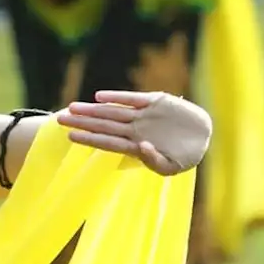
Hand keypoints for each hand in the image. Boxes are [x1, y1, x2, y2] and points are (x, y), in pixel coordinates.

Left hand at [56, 91, 210, 175]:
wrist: (205, 136)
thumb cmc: (184, 156)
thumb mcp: (171, 166)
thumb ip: (155, 161)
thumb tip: (140, 147)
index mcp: (135, 145)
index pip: (107, 142)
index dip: (89, 139)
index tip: (70, 136)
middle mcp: (135, 129)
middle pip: (104, 125)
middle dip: (82, 122)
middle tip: (59, 118)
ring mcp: (143, 115)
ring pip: (113, 111)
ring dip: (93, 109)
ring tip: (72, 107)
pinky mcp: (156, 101)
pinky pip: (133, 98)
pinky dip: (117, 96)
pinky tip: (100, 96)